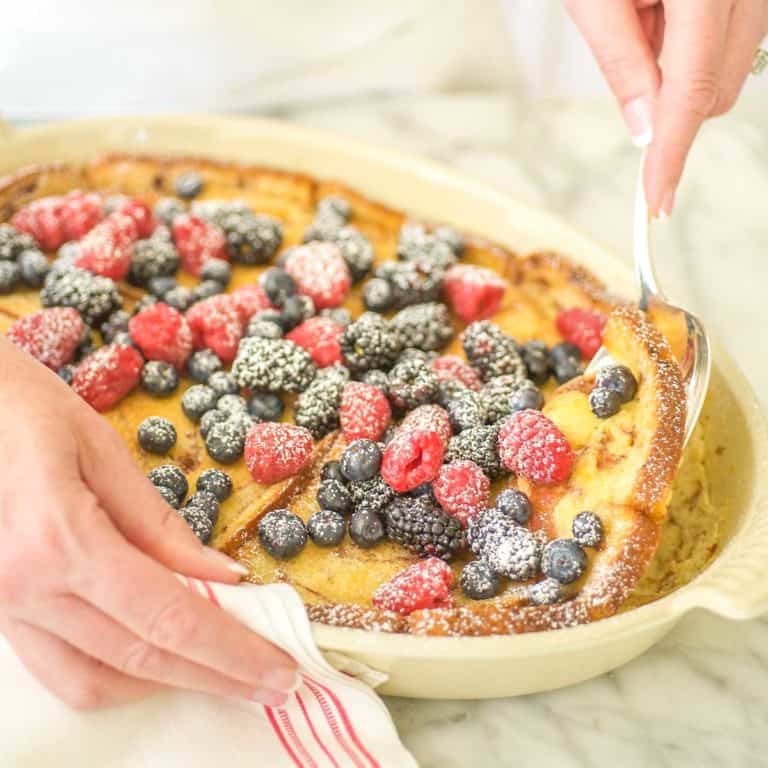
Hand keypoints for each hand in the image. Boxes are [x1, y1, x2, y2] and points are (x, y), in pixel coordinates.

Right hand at [0, 338, 296, 709]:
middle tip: (272, 681)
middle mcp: (24, 589)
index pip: (168, 617)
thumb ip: (159, 525)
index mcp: (58, 540)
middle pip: (139, 658)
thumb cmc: (22, 409)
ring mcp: (1, 608)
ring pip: (93, 682)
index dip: (232, 650)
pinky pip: (61, 666)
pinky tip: (157, 653)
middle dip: (215, 676)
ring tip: (222, 667)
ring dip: (165, 682)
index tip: (280, 670)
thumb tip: (222, 578)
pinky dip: (118, 671)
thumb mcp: (101, 451)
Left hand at [566, 0, 767, 214]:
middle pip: (719, 87)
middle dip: (670, 101)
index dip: (673, 152)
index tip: (657, 200)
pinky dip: (691, 43)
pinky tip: (662, 5)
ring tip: (642, 12)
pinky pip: (731, 36)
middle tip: (627, 48)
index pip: (692, 90)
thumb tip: (643, 131)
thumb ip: (621, 63)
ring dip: (679, 69)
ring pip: (729, 66)